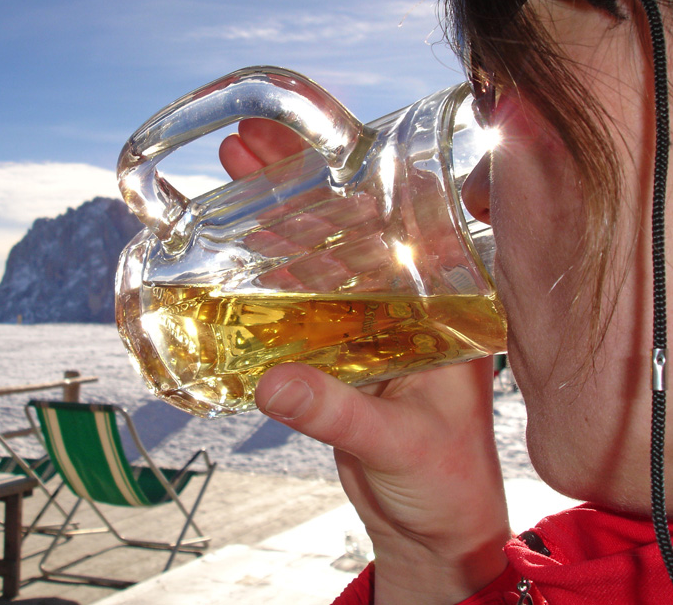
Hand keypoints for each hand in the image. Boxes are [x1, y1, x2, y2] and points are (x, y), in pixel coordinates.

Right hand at [219, 120, 510, 603]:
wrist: (434, 529)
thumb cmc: (443, 483)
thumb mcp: (395, 441)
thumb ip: (335, 411)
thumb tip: (271, 383)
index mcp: (440, 308)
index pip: (393, 225)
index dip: (347, 180)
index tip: (305, 142)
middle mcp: (405, 306)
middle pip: (343, 231)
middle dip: (294, 186)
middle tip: (243, 148)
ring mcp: (368, 328)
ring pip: (315, 263)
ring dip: (273, 224)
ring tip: (229, 180)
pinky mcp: (338, 356)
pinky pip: (297, 308)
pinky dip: (265, 281)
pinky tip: (235, 256)